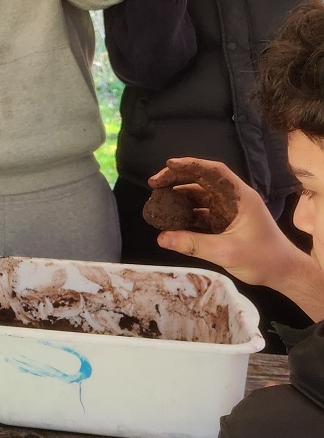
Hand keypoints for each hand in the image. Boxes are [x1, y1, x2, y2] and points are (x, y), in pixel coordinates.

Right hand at [148, 158, 291, 286]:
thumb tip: (161, 238)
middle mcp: (232, 199)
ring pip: (199, 196)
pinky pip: (200, 212)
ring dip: (178, 198)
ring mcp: (227, 210)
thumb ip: (193, 244)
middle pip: (202, 180)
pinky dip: (184, 214)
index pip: (214, 172)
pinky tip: (170, 220)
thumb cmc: (262, 259)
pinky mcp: (223, 222)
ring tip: (157, 202)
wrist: (283, 273)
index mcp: (240, 197)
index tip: (168, 165)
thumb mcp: (226, 252)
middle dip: (177, 179)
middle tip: (154, 184)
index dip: (191, 165)